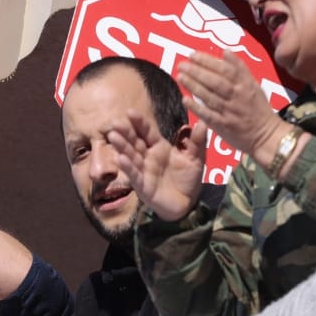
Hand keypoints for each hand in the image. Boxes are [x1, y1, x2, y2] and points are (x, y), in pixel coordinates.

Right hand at [105, 108, 203, 222]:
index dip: (139, 122)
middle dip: (125, 132)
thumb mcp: (195, 158)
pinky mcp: (142, 186)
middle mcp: (148, 157)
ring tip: (113, 136)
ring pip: (131, 156)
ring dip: (122, 147)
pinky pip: (134, 175)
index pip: (147, 132)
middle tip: (116, 122)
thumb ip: (197, 141)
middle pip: (134, 141)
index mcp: (159, 147)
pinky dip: (128, 167)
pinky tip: (121, 159)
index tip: (130, 112)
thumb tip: (202, 123)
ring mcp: (143, 170)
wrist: (187, 203)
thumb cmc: (188, 179)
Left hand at [175, 51, 287, 164]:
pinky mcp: (223, 126)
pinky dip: (196, 107)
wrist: (266, 135)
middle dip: (197, 72)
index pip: (225, 69)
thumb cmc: (258, 109)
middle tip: (182, 65)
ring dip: (194, 86)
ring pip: (210, 96)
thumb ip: (240, 69)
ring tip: (180, 77)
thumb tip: (225, 52)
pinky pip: (208, 115)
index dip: (208, 61)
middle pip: (215, 82)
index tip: (192, 55)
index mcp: (245, 85)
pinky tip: (185, 99)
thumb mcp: (253, 84)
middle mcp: (237, 96)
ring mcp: (229, 111)